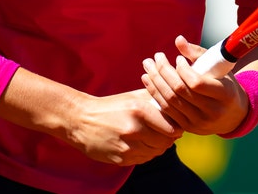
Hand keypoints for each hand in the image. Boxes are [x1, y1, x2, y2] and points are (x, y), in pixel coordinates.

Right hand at [64, 88, 182, 165]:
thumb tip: (176, 100)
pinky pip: (143, 159)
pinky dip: (146, 153)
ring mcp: (127, 146)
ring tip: (153, 138)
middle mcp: (134, 129)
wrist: (80, 120)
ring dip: (158, 147)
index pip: (172, 127)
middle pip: (166, 141)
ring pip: (156, 152)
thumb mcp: (132, 97)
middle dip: (169, 138)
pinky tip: (141, 145)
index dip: (177, 127)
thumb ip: (154, 98)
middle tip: (167, 133)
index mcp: (139, 110)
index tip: (176, 125)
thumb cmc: (110, 106)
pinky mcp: (121, 159)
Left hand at [141, 35, 247, 135]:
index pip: (196, 83)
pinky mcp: (188, 128)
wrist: (232, 116)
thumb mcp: (219, 68)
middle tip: (156, 57)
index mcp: (225, 95)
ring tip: (148, 65)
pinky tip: (147, 80)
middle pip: (179, 91)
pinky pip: (167, 110)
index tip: (178, 58)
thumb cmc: (225, 85)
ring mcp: (199, 122)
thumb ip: (198, 54)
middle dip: (163, 71)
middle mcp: (212, 112)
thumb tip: (178, 40)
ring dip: (155, 81)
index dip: (183, 70)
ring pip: (170, 101)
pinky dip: (155, 94)